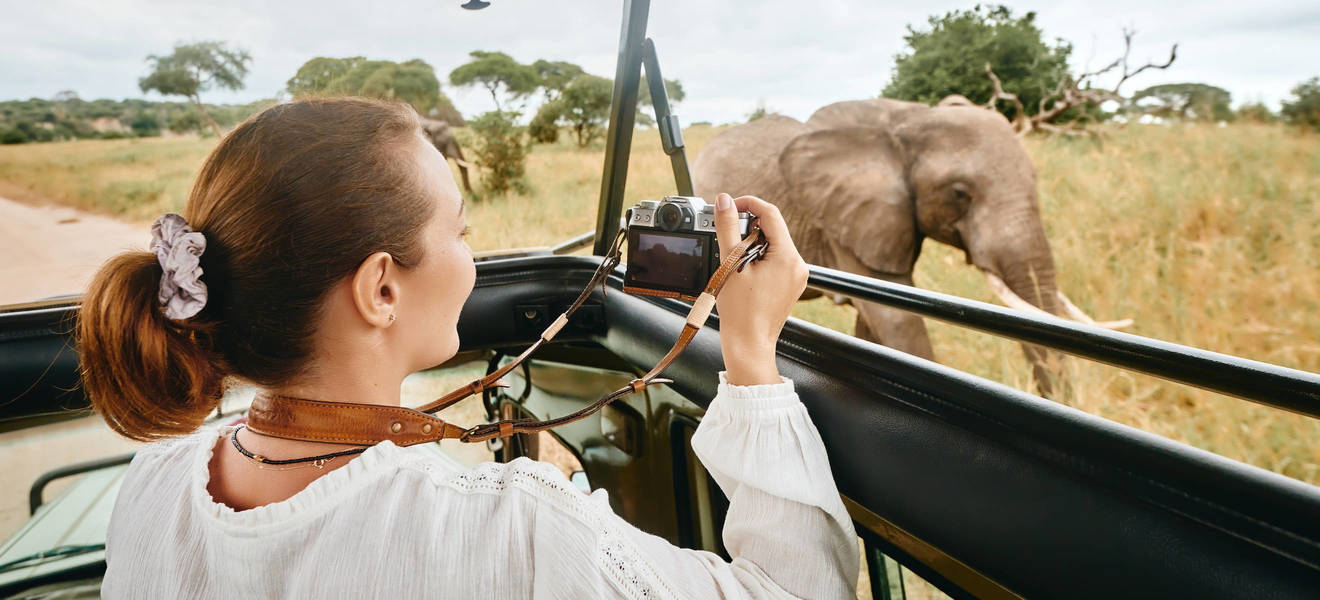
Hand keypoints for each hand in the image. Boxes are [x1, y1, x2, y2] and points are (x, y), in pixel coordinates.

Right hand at [712, 193, 808, 385]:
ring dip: (752, 245)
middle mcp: (798, 264)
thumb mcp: (730, 264)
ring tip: (735, 263)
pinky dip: (759, 259)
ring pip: (774, 245)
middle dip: (748, 228)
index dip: (748, 204)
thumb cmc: (740, 312)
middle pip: (773, 229)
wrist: (749, 344)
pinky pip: (776, 260)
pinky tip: (744, 273)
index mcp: (787, 256)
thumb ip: (727, 228)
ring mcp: (797, 276)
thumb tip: (724, 201)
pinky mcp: (791, 285)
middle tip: (727, 239)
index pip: (770, 213)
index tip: (730, 206)